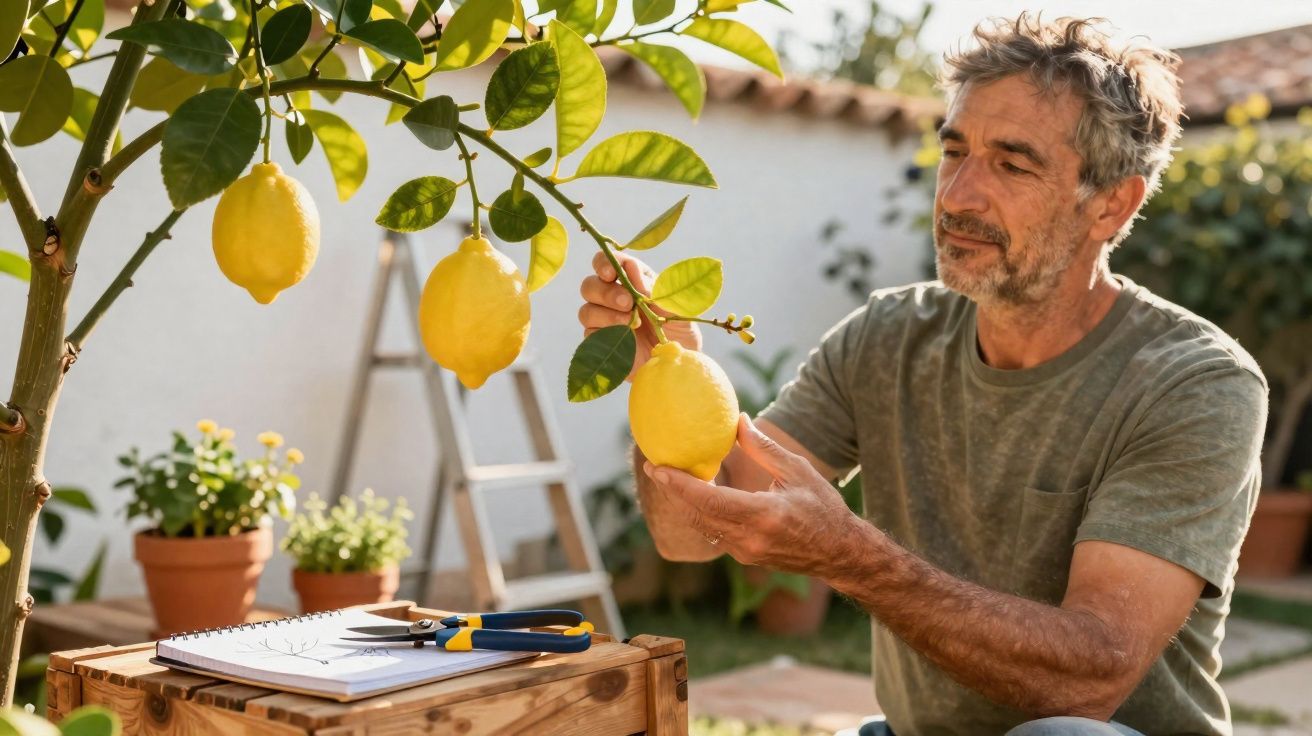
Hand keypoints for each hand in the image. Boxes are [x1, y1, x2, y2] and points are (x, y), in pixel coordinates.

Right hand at [578, 251, 700, 377]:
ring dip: (607, 314)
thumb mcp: (674, 308)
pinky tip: (625, 337)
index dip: (604, 263)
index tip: (611, 273)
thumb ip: (652, 288)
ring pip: (586, 310)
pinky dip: (606, 334)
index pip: (608, 263)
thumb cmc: (679, 331)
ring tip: (631, 323)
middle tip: (627, 302)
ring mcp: (604, 321)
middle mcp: (613, 297)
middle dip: (606, 292)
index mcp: (632, 280)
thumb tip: (631, 267)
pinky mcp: (601, 343)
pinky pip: (589, 334)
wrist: (676, 364)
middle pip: (590, 285)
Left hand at [642, 415, 865, 578]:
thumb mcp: (798, 471)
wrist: (840, 553)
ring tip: (668, 478)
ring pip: (702, 526)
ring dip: (683, 503)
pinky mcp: (744, 557)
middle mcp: (749, 539)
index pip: (709, 501)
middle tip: (655, 467)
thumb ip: (764, 448)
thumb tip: (738, 420)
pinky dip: (701, 513)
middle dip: (672, 491)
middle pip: (697, 515)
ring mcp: (745, 552)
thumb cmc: (824, 508)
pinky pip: (714, 533)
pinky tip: (694, 495)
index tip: (657, 467)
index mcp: (763, 516)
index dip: (679, 485)